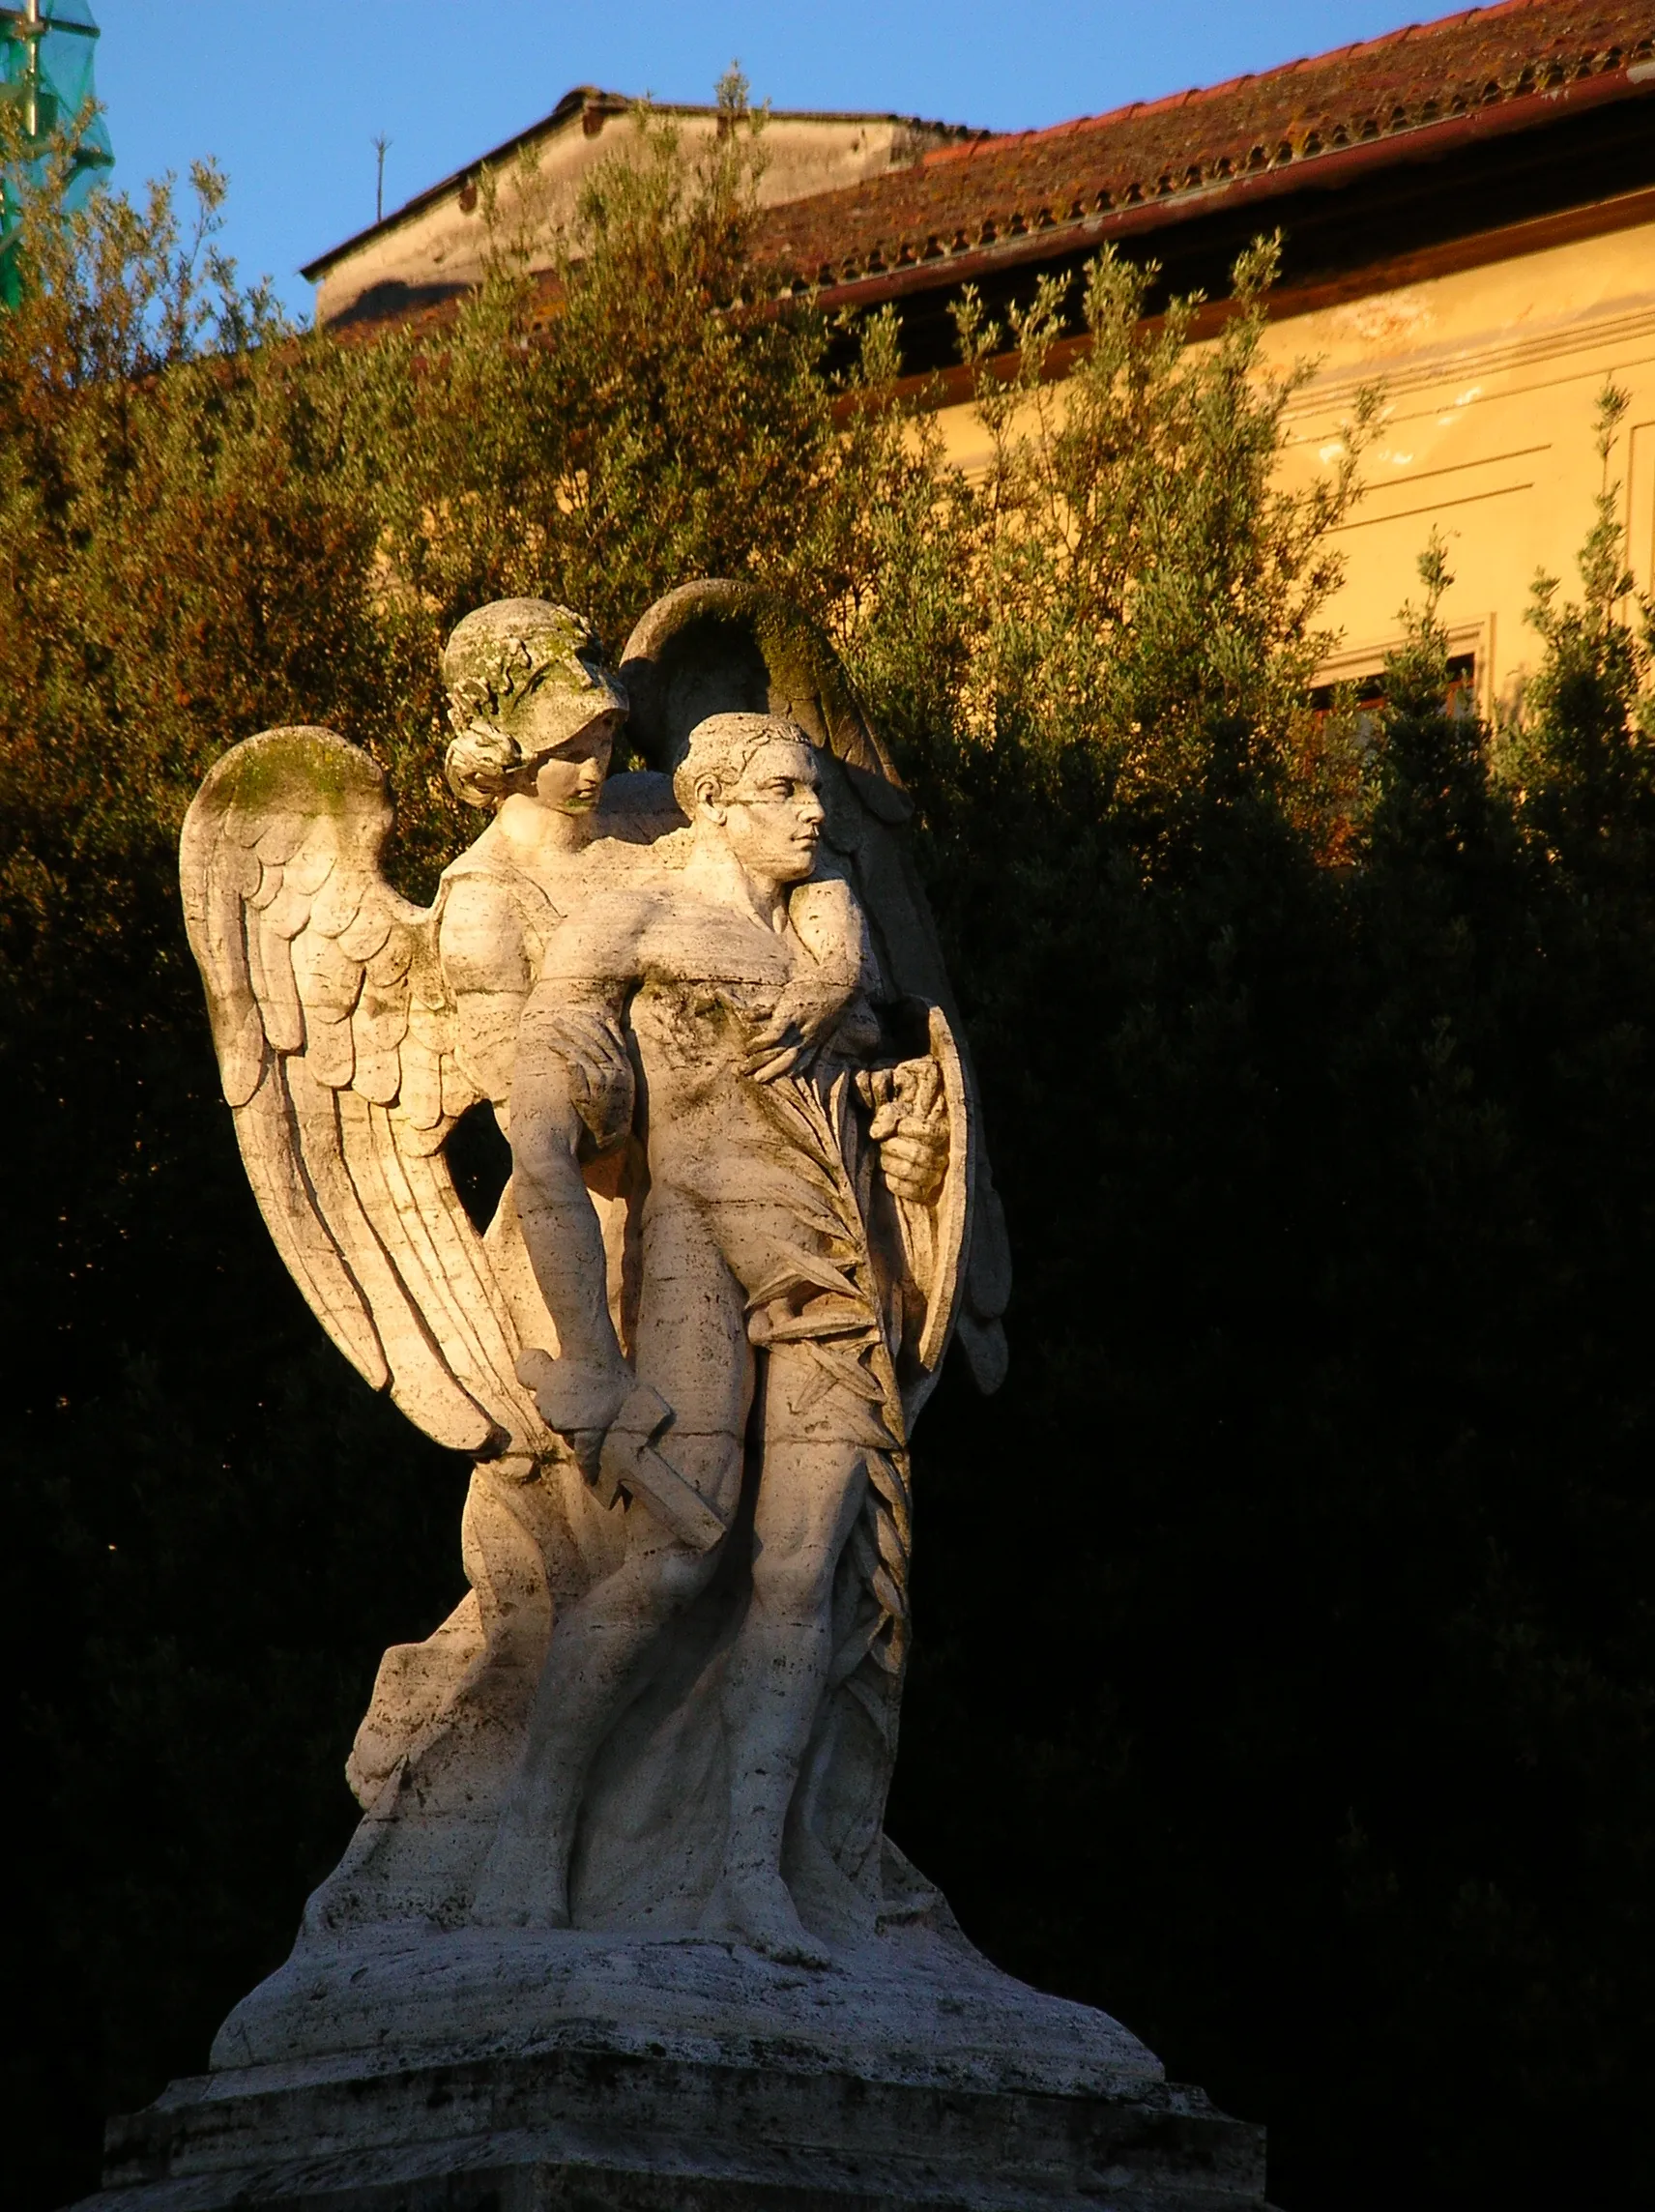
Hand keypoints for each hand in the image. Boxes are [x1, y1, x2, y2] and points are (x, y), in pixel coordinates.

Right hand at [516, 1348, 632, 1480]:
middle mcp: (565, 1426)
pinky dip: (553, 1402)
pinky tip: (565, 1391)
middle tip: (590, 1416)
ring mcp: (550, 1411)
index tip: (591, 1480)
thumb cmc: (613, 1377)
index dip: (589, 1471)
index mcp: (588, 1432)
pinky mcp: (541, 1396)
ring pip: (556, 1421)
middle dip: (578, 1432)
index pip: (586, 1458)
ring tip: (580, 1399)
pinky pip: (546, 1405)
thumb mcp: (632, 1398)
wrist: (589, 1353)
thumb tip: (663, 1425)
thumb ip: (638, 1418)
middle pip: (570, 1437)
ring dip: (565, 1416)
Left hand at [742, 975, 853, 1082]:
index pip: (773, 1035)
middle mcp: (802, 1029)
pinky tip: (788, 1075)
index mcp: (791, 1015)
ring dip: (774, 1071)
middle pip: (779, 1051)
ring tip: (759, 1079)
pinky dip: (797, 1067)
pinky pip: (808, 1058)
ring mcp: (812, 1037)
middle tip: (743, 1071)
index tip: (745, 1049)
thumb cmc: (809, 986)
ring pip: (792, 1059)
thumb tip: (744, 1017)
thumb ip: (766, 1010)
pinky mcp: (820, 1040)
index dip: (758, 1044)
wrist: (841, 986)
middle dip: (760, 1062)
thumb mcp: (785, 994)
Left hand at [860, 1058, 948, 1206]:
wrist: (901, 1144)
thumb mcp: (896, 1111)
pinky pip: (908, 1191)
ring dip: (889, 1164)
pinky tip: (886, 1173)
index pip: (932, 1133)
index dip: (911, 1128)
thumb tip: (876, 1133)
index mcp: (942, 1131)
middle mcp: (943, 1155)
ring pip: (911, 1172)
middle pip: (918, 1154)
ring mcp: (936, 1176)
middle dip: (893, 1147)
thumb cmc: (901, 1123)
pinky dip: (891, 1181)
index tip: (900, 1125)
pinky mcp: (926, 1193)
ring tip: (884, 1157)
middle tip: (884, 1143)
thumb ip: (888, 1114)